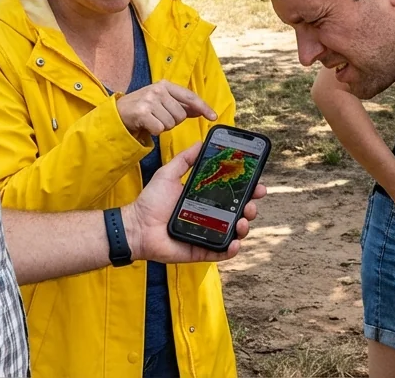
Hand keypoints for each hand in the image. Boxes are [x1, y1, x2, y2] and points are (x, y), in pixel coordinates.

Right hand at [116, 80, 215, 141]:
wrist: (117, 113)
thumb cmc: (143, 108)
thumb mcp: (162, 102)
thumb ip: (182, 105)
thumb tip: (202, 110)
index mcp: (165, 85)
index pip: (189, 96)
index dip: (203, 107)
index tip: (213, 117)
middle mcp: (158, 90)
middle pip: (181, 115)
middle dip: (173, 121)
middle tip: (160, 118)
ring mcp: (149, 100)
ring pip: (171, 123)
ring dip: (163, 126)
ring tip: (152, 120)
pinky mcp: (142, 113)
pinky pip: (160, 129)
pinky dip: (155, 131)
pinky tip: (147, 125)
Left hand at [122, 142, 265, 263]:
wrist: (137, 226)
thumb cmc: (151, 201)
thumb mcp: (169, 174)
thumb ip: (185, 159)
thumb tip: (201, 142)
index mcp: (206, 198)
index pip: (232, 193)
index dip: (248, 188)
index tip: (257, 182)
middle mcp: (211, 216)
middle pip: (239, 212)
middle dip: (251, 207)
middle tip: (252, 201)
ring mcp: (208, 234)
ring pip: (235, 232)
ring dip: (245, 227)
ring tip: (243, 220)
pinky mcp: (202, 250)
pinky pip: (221, 252)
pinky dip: (232, 249)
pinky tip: (235, 242)